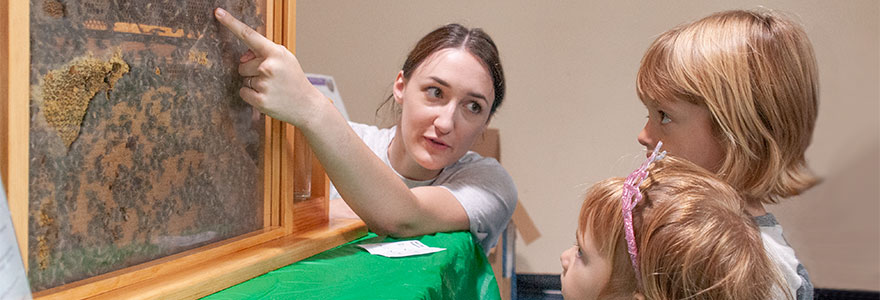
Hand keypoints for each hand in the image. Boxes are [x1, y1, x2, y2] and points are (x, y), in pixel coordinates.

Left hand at [214, 8, 323, 126]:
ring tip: (272, 88)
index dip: (231, 23)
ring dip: (254, 83)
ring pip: (244, 79)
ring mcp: (264, 84)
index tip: (218, 13)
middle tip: (272, 78)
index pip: (249, 35)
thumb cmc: (293, 79)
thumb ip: (263, 52)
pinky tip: (267, 96)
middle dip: (252, 70)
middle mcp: (268, 66)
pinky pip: (243, 92)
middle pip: (242, 64)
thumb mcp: (285, 59)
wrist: (306, 105)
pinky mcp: (259, 100)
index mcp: (275, 52)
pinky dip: (251, 95)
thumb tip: (243, 56)